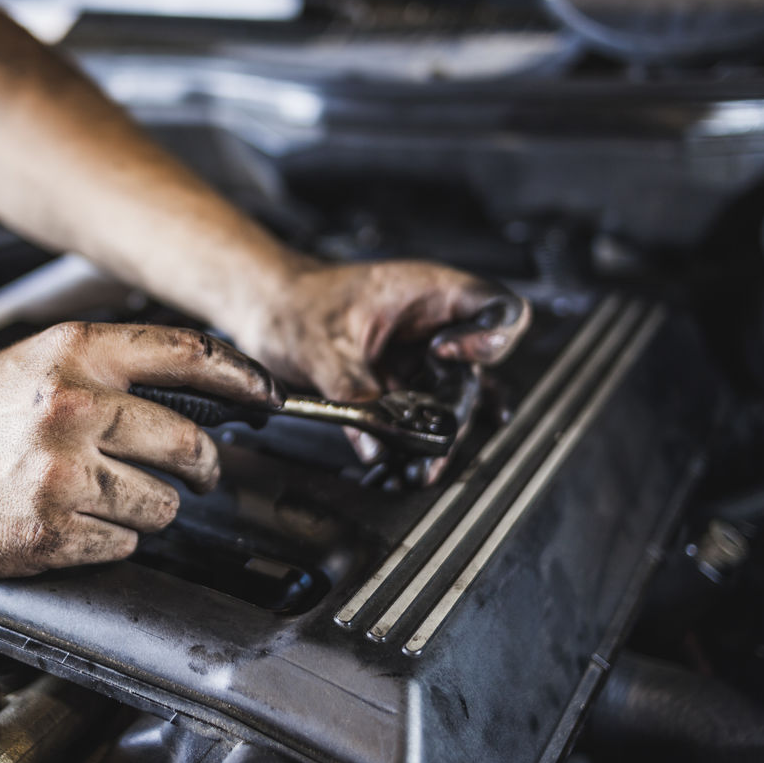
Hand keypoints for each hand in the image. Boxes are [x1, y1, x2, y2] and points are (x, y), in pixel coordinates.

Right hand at [0, 322, 280, 577]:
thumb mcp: (44, 358)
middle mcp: (73, 406)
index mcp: (75, 353)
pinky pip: (126, 542)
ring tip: (107, 493)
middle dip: (203, 465)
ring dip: (153, 506)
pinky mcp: (51, 529)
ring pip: (164, 502)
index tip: (268, 397)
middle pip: (190, 443)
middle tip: (196, 471)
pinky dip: (113, 537)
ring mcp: (62, 472)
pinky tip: (74, 517)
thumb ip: (118, 366)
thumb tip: (209, 392)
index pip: (189, 356)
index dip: (243, 379)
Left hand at [238, 260, 530, 475]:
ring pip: (450, 400)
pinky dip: (415, 439)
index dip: (489, 338)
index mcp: (429, 291)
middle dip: (454, 413)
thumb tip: (377, 442)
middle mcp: (435, 324)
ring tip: (420, 471)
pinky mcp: (403, 382)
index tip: (447, 356)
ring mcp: (421, 355)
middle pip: (474, 371)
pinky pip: (421, 413)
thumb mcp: (322, 345)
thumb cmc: (294, 303)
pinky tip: (414, 465)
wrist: (265, 312)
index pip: (499, 309)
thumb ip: (352, 390)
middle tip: (429, 447)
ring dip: (437, 436)